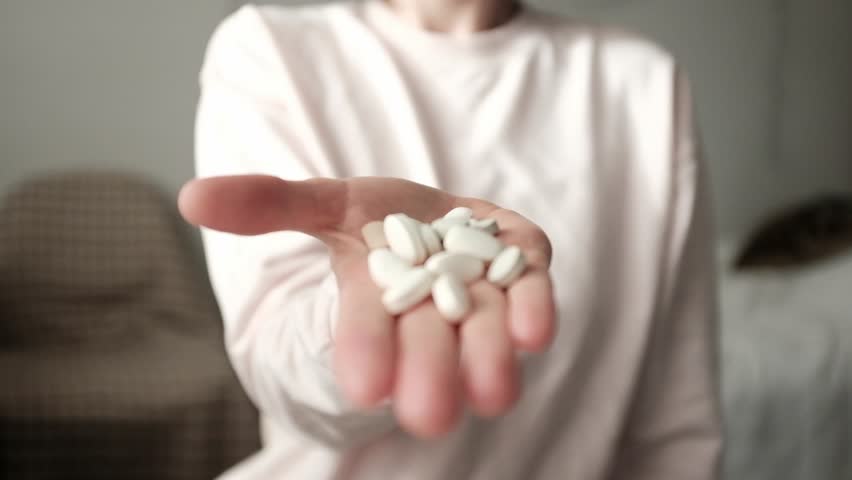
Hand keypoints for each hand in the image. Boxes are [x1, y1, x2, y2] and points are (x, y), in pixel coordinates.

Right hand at [178, 175, 555, 437]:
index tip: (363, 387)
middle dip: (428, 373)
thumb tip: (190, 198)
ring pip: (484, 327)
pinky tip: (534, 333)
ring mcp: (483, 288)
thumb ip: (269, 205)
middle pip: (429, 339)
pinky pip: (532, 291)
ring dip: (488, 358)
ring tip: (494, 393)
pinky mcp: (525, 265)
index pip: (367, 326)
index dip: (363, 349)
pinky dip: (533, 309)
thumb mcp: (325, 203)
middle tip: (428, 415)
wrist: (448, 219)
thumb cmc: (382, 219)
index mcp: (379, 295)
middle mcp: (433, 305)